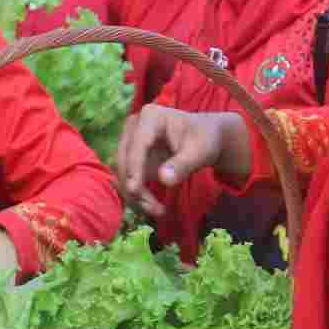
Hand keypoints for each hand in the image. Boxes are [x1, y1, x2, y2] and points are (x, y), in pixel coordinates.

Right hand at [115, 106, 251, 216]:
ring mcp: (130, 142)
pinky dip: (138, 195)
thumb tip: (164, 180)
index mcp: (150, 117)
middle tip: (155, 210)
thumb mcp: (200, 151)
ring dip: (136, 195)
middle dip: (135, 187)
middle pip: (125, 160)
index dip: (135, 168)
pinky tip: (152, 206)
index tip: (134, 190)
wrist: (204, 138)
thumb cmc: (204, 139)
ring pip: (124, 172)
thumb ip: (183, 165)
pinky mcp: (132, 158)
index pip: (138, 145)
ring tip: (158, 211)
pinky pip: (129, 179)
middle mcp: (134, 127)